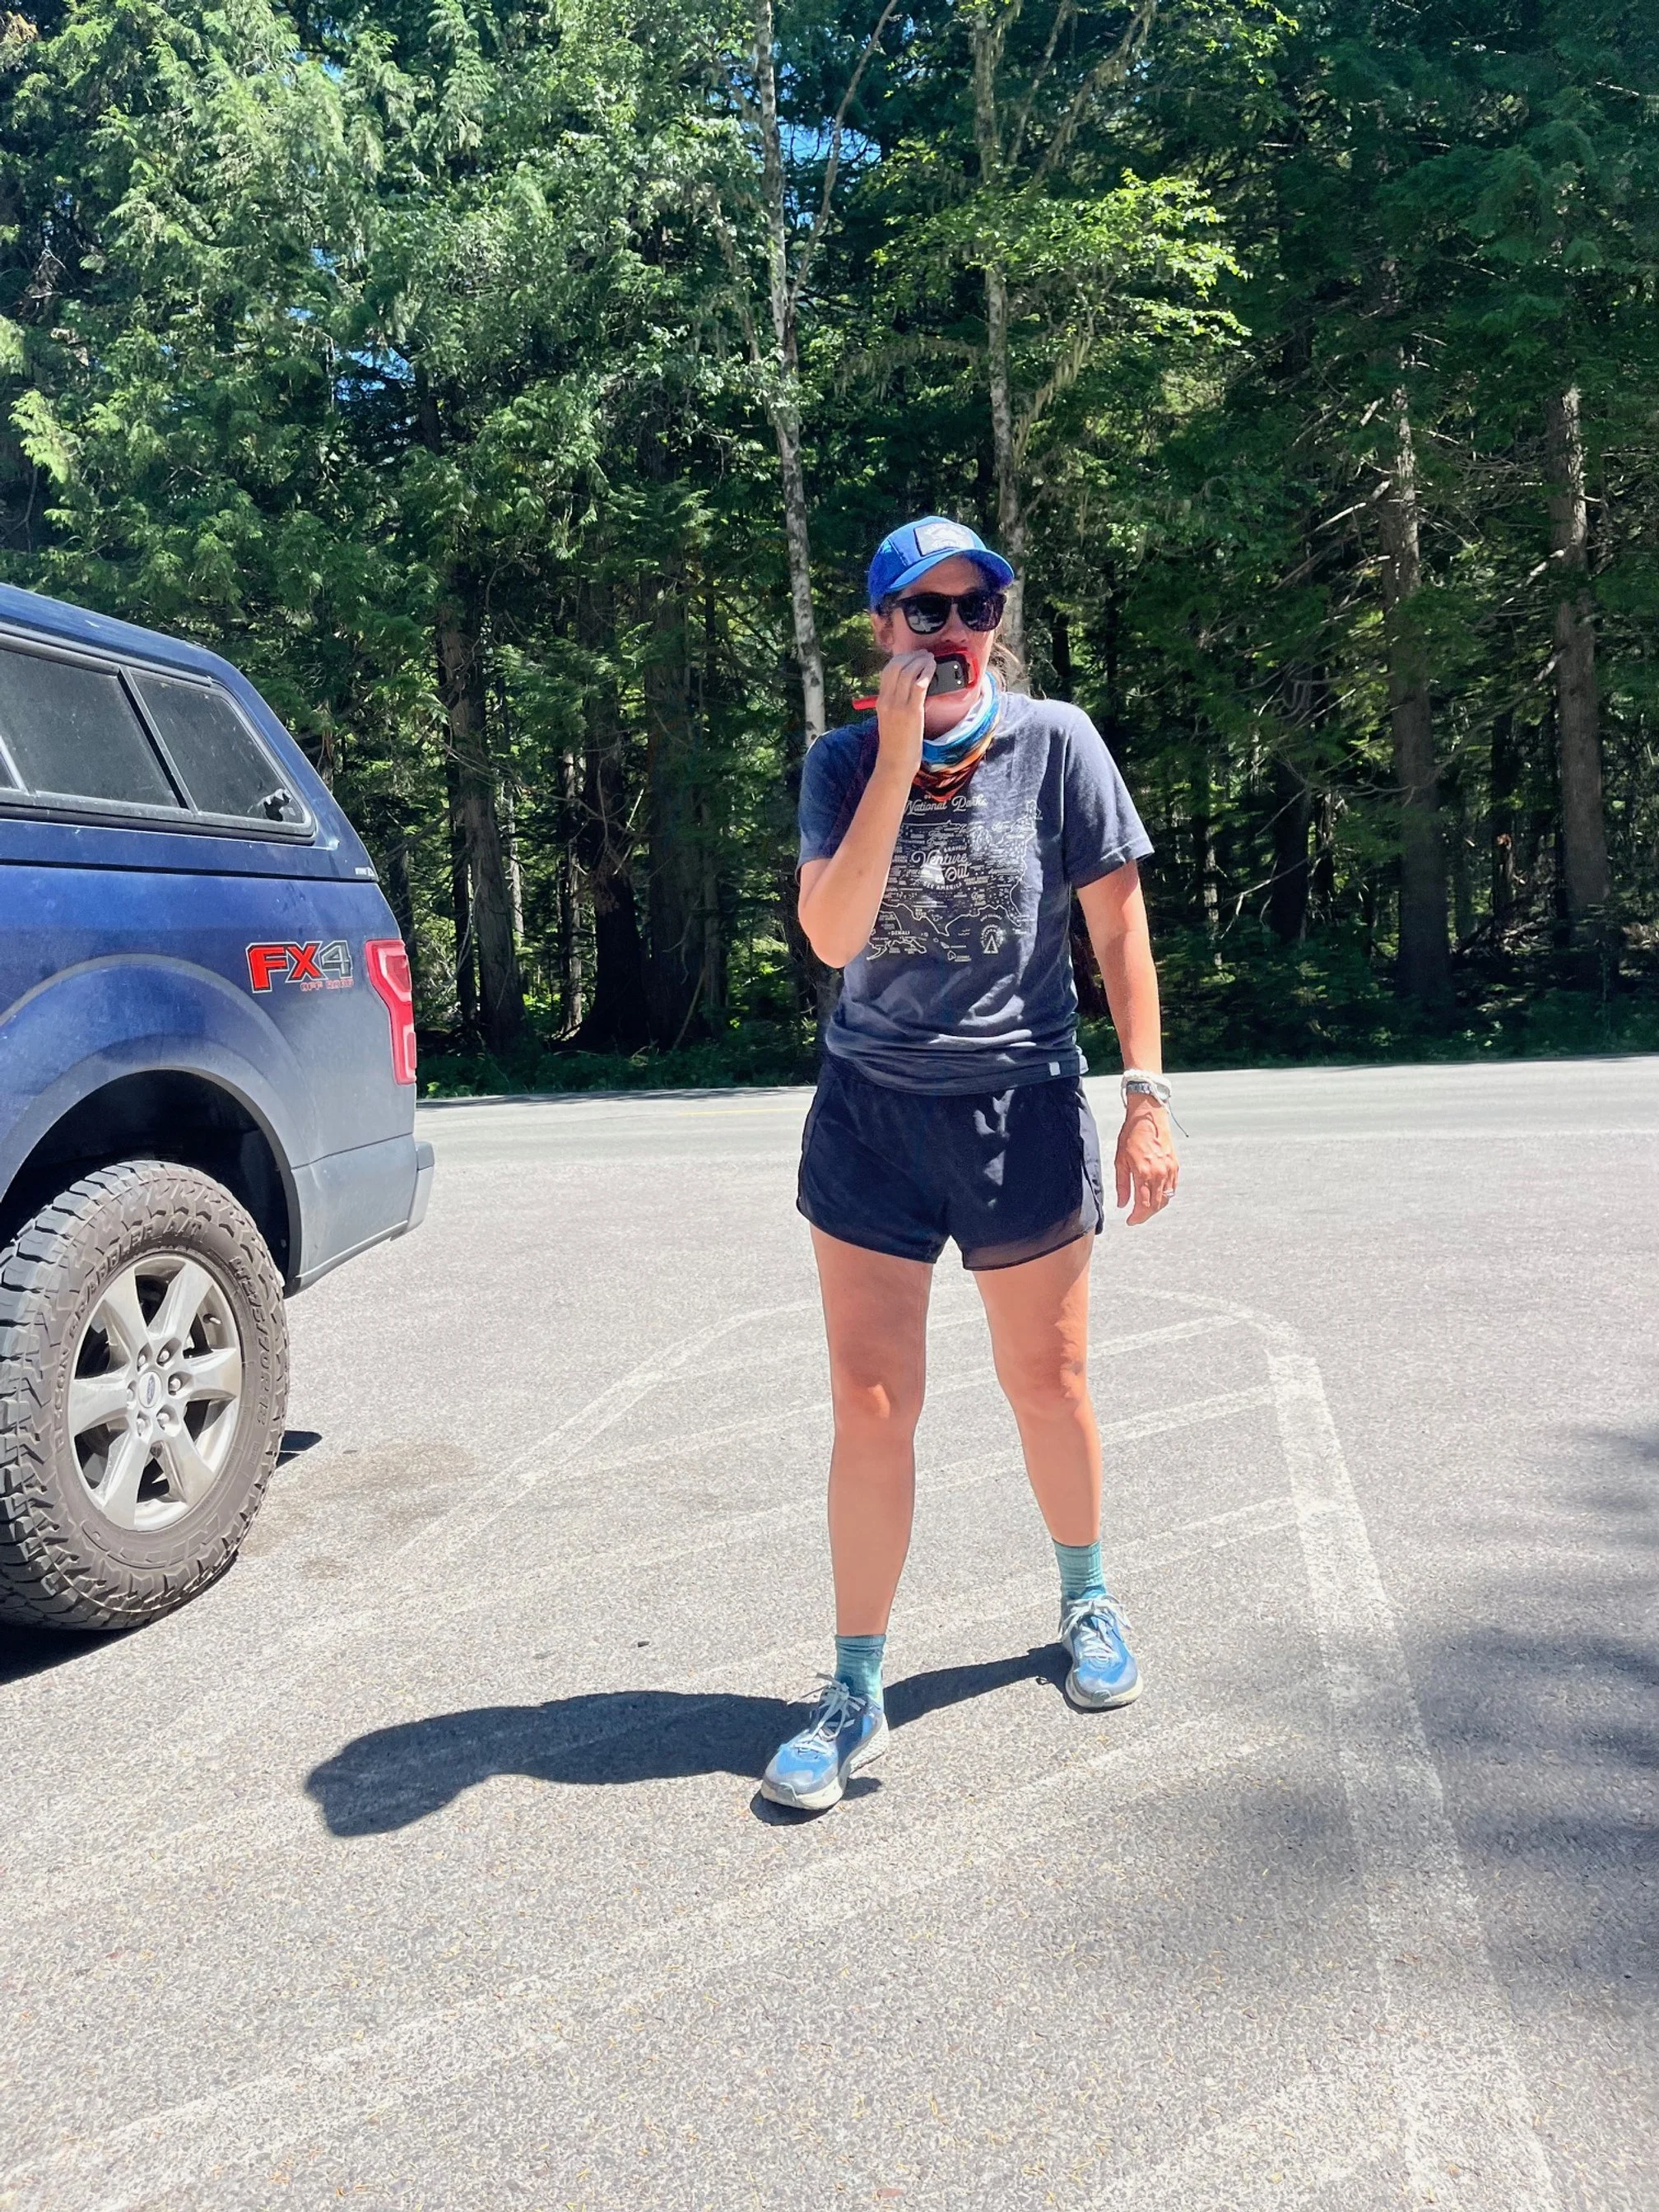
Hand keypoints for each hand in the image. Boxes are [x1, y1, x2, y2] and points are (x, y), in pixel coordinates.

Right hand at [874, 650, 933, 780]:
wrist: (894, 763)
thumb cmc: (896, 745)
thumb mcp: (890, 720)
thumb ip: (896, 704)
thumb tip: (910, 690)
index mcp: (880, 701)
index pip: (887, 671)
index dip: (902, 659)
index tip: (913, 657)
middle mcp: (887, 701)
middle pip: (897, 666)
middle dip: (912, 657)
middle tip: (924, 655)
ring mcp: (898, 706)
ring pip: (908, 672)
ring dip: (922, 661)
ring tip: (931, 660)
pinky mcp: (912, 712)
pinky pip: (919, 684)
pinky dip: (927, 672)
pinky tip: (933, 670)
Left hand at [1115, 1098, 1178, 1225]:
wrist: (1148, 1118)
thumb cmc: (1131, 1136)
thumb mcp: (1120, 1160)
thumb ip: (1122, 1185)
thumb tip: (1122, 1204)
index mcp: (1144, 1173)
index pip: (1142, 1205)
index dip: (1136, 1217)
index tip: (1130, 1221)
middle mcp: (1159, 1174)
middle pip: (1155, 1205)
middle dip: (1145, 1216)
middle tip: (1135, 1218)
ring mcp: (1169, 1170)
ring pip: (1165, 1199)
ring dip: (1155, 1208)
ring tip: (1144, 1209)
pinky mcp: (1175, 1166)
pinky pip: (1172, 1189)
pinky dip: (1164, 1197)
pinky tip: (1155, 1197)